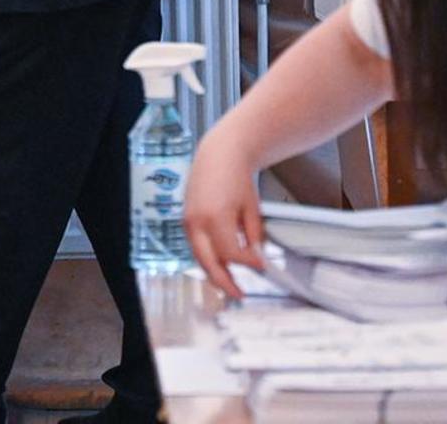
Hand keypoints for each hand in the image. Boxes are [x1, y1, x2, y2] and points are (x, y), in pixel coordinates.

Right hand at [183, 132, 265, 298]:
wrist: (219, 154)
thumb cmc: (236, 176)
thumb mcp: (252, 207)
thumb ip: (253, 235)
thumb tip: (256, 257)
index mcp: (216, 217)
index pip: (232, 253)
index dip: (247, 263)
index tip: (260, 266)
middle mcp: (198, 222)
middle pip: (209, 263)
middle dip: (224, 282)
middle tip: (239, 293)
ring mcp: (188, 221)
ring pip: (200, 258)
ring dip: (214, 273)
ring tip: (230, 284)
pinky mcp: (185, 219)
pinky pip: (196, 246)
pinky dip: (207, 258)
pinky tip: (220, 265)